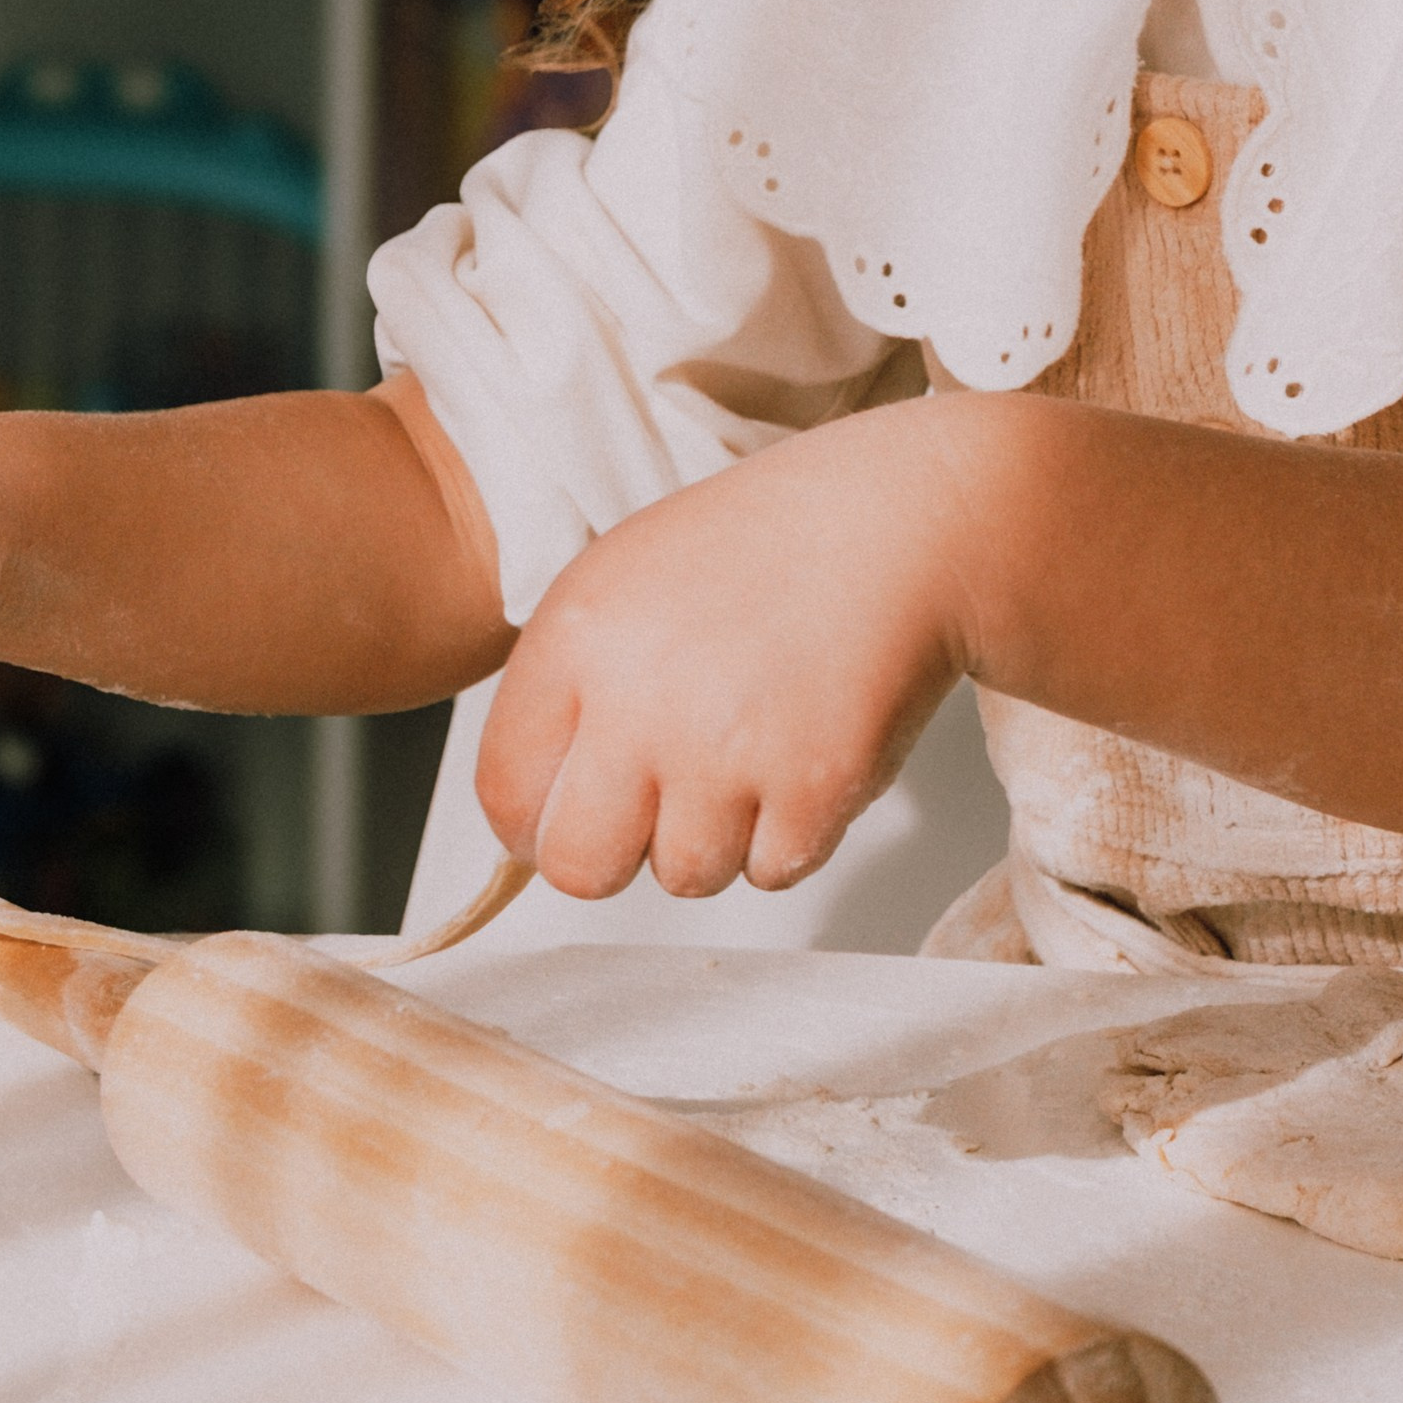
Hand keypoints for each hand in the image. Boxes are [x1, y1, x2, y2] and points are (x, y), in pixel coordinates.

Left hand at [476, 402, 974, 897]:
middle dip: (614, 853)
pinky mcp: (811, 790)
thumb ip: (565, 688)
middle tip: (655, 808)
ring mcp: (725, 753)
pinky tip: (801, 753)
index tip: (568, 812)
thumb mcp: (621, 581)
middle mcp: (640, 701)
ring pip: (683, 877)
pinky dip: (792, 832)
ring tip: (748, 752)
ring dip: (716, 837)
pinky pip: (772, 871)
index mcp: (577, 638)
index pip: (505, 793)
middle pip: (578, 868)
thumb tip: (533, 802)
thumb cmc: (764, 548)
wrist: (897, 525)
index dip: (536, 819)